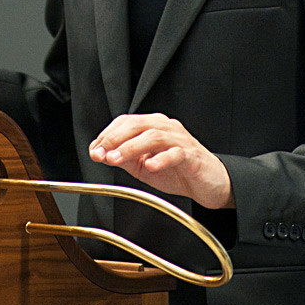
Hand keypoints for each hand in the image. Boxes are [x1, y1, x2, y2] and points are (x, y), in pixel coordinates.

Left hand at [89, 114, 234, 209]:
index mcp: (154, 126)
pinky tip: (150, 166)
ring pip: (154, 136)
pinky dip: (161, 158)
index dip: (107, 134)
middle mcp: (167, 128)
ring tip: (116, 160)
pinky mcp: (192, 156)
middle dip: (115, 138)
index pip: (126, 122)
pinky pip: (176, 153)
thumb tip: (100, 154)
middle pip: (137, 124)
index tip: (94, 150)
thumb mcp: (144, 165)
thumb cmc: (178, 171)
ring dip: (131, 147)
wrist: (210, 183)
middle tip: (101, 153)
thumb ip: (124, 158)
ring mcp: (180, 140)